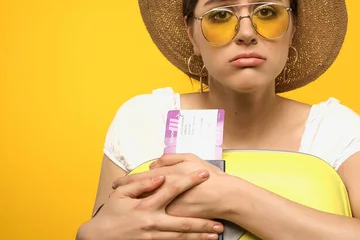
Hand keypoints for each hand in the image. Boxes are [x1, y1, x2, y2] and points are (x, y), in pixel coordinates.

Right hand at [77, 170, 223, 239]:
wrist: (97, 238)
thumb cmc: (110, 214)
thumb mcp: (121, 194)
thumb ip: (141, 184)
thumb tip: (160, 176)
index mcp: (145, 206)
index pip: (172, 190)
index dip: (189, 181)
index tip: (205, 174)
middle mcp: (152, 222)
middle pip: (183, 223)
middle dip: (203, 222)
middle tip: (219, 222)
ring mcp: (152, 236)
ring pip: (180, 237)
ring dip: (199, 236)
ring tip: (215, 234)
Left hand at [112, 153, 236, 219]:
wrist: (226, 197)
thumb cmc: (210, 177)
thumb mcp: (191, 159)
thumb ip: (170, 159)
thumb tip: (154, 164)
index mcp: (168, 177)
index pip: (141, 179)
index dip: (127, 181)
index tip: (116, 184)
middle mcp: (165, 194)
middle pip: (139, 196)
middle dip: (124, 198)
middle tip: (113, 198)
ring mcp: (169, 209)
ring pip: (146, 210)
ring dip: (133, 210)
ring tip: (122, 211)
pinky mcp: (175, 221)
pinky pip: (158, 219)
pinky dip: (149, 218)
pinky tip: (142, 219)